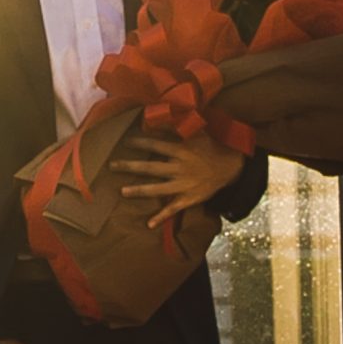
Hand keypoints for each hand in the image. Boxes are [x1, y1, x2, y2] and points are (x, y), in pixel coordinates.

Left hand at [112, 131, 245, 229]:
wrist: (231, 167)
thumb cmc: (210, 146)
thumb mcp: (196, 132)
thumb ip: (176, 126)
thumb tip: (156, 118)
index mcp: (181, 150)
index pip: (155, 144)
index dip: (139, 142)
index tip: (124, 141)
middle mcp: (179, 168)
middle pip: (150, 167)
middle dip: (130, 166)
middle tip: (111, 166)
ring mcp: (183, 185)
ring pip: (158, 189)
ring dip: (139, 190)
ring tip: (122, 192)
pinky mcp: (188, 198)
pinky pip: (173, 209)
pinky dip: (161, 217)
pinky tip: (149, 224)